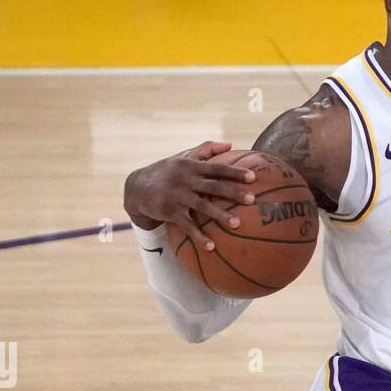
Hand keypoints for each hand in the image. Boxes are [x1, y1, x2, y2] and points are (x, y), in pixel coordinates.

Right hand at [124, 141, 256, 248]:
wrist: (138, 187)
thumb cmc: (167, 171)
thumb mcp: (184, 157)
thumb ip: (207, 150)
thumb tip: (231, 144)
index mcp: (192, 166)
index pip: (217, 168)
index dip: (235, 172)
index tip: (253, 177)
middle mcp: (186, 180)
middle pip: (213, 186)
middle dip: (233, 192)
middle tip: (251, 199)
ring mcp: (178, 196)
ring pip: (202, 206)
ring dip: (219, 215)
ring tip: (237, 224)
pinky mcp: (170, 212)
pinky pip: (187, 226)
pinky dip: (198, 236)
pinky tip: (211, 247)